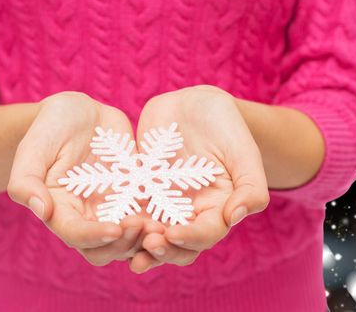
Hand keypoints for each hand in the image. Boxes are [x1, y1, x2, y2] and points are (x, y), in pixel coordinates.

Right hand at [8, 91, 158, 265]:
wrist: (80, 112)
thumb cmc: (51, 126)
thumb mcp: (34, 146)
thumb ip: (26, 179)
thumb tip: (41, 210)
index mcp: (58, 210)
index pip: (75, 235)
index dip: (95, 236)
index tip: (115, 227)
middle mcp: (85, 218)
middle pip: (105, 249)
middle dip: (125, 244)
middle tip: (145, 226)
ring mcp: (112, 211)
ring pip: (130, 242)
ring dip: (146, 239)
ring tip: (163, 224)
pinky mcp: (134, 200)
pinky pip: (151, 220)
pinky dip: (163, 223)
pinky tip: (177, 213)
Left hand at [128, 85, 269, 272]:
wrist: (195, 105)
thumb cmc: (227, 126)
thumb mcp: (244, 151)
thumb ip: (251, 186)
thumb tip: (236, 216)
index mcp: (218, 209)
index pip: (206, 234)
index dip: (191, 238)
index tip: (173, 234)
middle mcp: (189, 214)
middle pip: (177, 245)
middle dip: (162, 250)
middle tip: (147, 245)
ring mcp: (162, 205)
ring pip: (149, 234)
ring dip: (137, 243)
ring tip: (123, 243)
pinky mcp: (140, 192)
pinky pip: (127, 210)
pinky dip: (118, 220)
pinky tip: (104, 223)